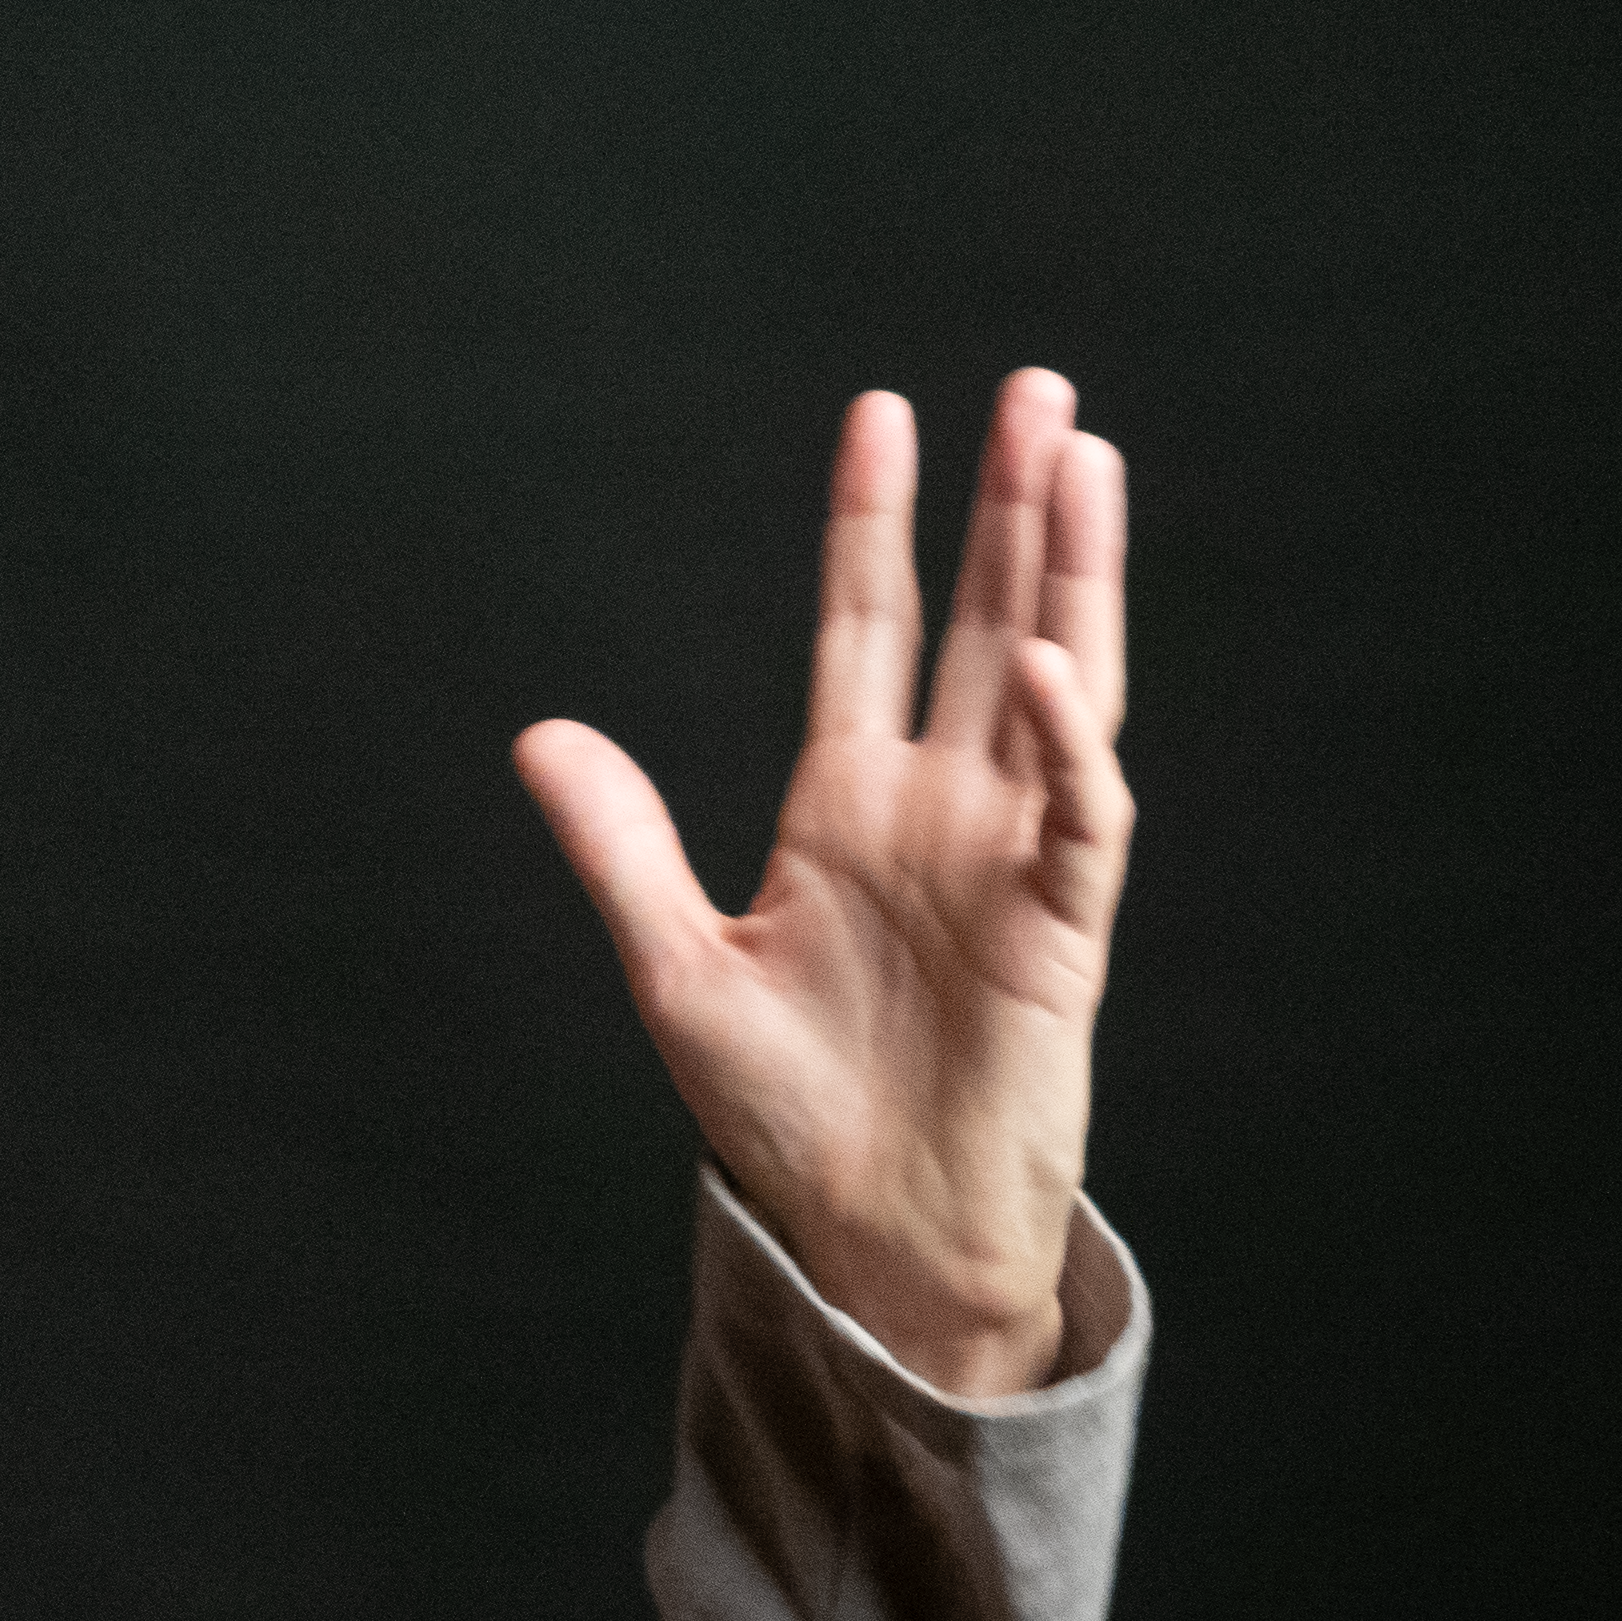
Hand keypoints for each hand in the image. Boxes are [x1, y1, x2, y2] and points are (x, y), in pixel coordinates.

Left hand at [515, 372, 1132, 1395]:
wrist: (863, 1232)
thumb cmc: (784, 1112)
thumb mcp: (676, 966)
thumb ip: (618, 845)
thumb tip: (540, 735)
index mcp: (846, 806)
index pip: (869, 626)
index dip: (875, 522)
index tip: (881, 414)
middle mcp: (940, 809)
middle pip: (983, 621)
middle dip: (1008, 509)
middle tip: (1034, 388)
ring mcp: (1008, 858)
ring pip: (1058, 682)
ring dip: (1072, 574)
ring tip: (1081, 456)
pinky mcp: (1058, 928)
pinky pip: (1077, 814)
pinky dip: (1062, 740)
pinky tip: (1041, 660)